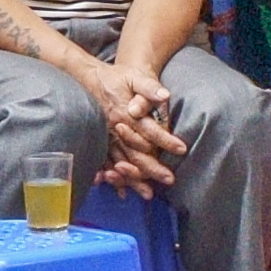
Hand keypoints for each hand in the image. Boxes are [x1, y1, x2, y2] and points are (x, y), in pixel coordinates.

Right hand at [74, 55, 182, 189]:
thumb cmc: (116, 77)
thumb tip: (164, 95)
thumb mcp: (134, 76)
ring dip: (135, 180)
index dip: (166, 140)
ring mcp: (106, 138)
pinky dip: (114, 179)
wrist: (89, 77)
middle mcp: (116, 129)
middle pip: (137, 153)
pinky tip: (121, 193)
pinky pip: (106, 163)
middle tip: (170, 180)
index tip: (182, 149)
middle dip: (153, 168)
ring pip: (122, 163)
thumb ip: (149, 86)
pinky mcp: (100, 142)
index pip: (150, 130)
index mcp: (126, 114)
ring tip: (148, 194)